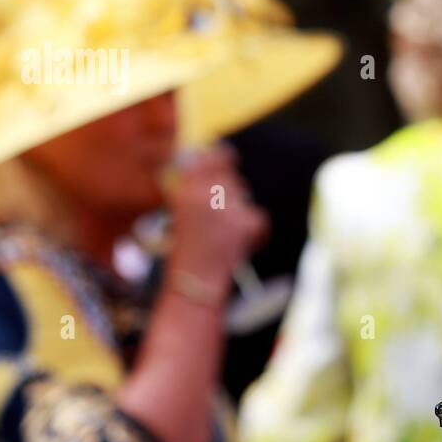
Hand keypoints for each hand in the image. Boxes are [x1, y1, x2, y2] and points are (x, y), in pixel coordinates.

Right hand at [165, 145, 268, 299]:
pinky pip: (258, 217)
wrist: (194, 283)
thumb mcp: (182, 213)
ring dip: (239, 213)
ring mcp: (227, 208)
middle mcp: (205, 194)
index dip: (222, 158)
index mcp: (184, 190)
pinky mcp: (247, 223)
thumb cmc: (187, 251)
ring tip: (224, 237)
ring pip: (244, 198)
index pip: (212, 159)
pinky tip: (238, 246)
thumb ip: (200, 188)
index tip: (228, 158)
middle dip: (230, 196)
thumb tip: (225, 159)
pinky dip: (254, 232)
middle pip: (231, 180)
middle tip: (221, 220)